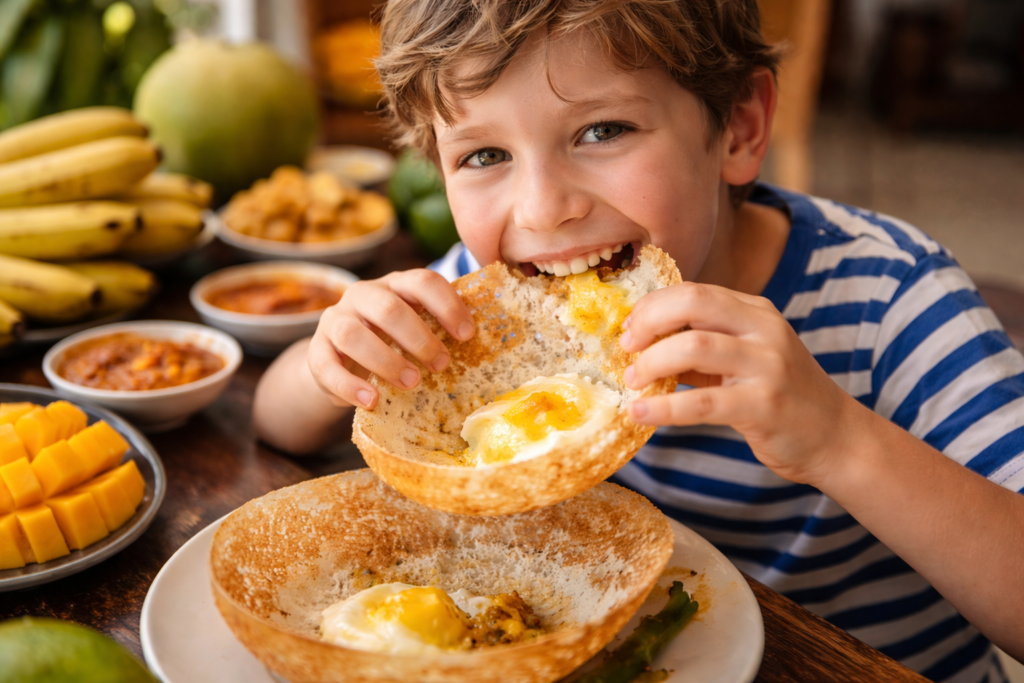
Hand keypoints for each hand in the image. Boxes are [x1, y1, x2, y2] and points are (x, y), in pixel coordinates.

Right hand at [308, 269, 474, 409]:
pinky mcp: (317, 351)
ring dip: (386, 360)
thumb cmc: (390, 342)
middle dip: (418, 337)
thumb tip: (480, 342)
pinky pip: (326, 366)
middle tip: (441, 365)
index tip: (467, 335)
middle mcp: (362, 296)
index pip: (421, 281)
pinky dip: (350, 386)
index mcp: (394, 285)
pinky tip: (372, 400)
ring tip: (412, 383)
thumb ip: (437, 328)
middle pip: (387, 307)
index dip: (447, 305)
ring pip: (353, 334)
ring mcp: (335, 321)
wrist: (341, 361)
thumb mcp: (414, 328)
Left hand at [619, 282, 861, 485]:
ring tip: (632, 381)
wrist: (835, 437)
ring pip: (694, 347)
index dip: (653, 306)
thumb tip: (640, 342)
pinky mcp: (764, 406)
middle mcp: (764, 330)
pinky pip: (701, 402)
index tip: (629, 329)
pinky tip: (639, 413)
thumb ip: (700, 345)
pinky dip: (663, 408)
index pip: (694, 291)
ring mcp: (767, 366)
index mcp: (756, 312)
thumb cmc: (779, 396)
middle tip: (626, 348)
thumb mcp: (743, 359)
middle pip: (692, 304)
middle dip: (648, 322)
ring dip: (651, 363)